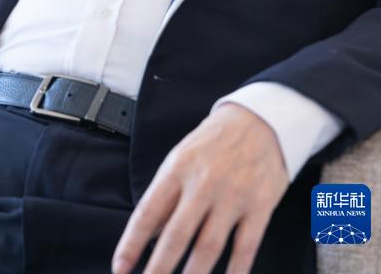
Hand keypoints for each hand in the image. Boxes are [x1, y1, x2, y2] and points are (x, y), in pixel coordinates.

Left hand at [111, 103, 289, 273]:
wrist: (260, 121)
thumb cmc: (214, 142)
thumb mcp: (181, 157)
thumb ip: (166, 195)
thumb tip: (147, 236)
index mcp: (178, 168)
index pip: (148, 213)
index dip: (131, 245)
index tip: (120, 269)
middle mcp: (203, 183)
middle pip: (176, 236)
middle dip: (158, 269)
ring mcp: (233, 196)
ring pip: (208, 247)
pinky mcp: (259, 206)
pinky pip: (245, 248)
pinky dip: (234, 272)